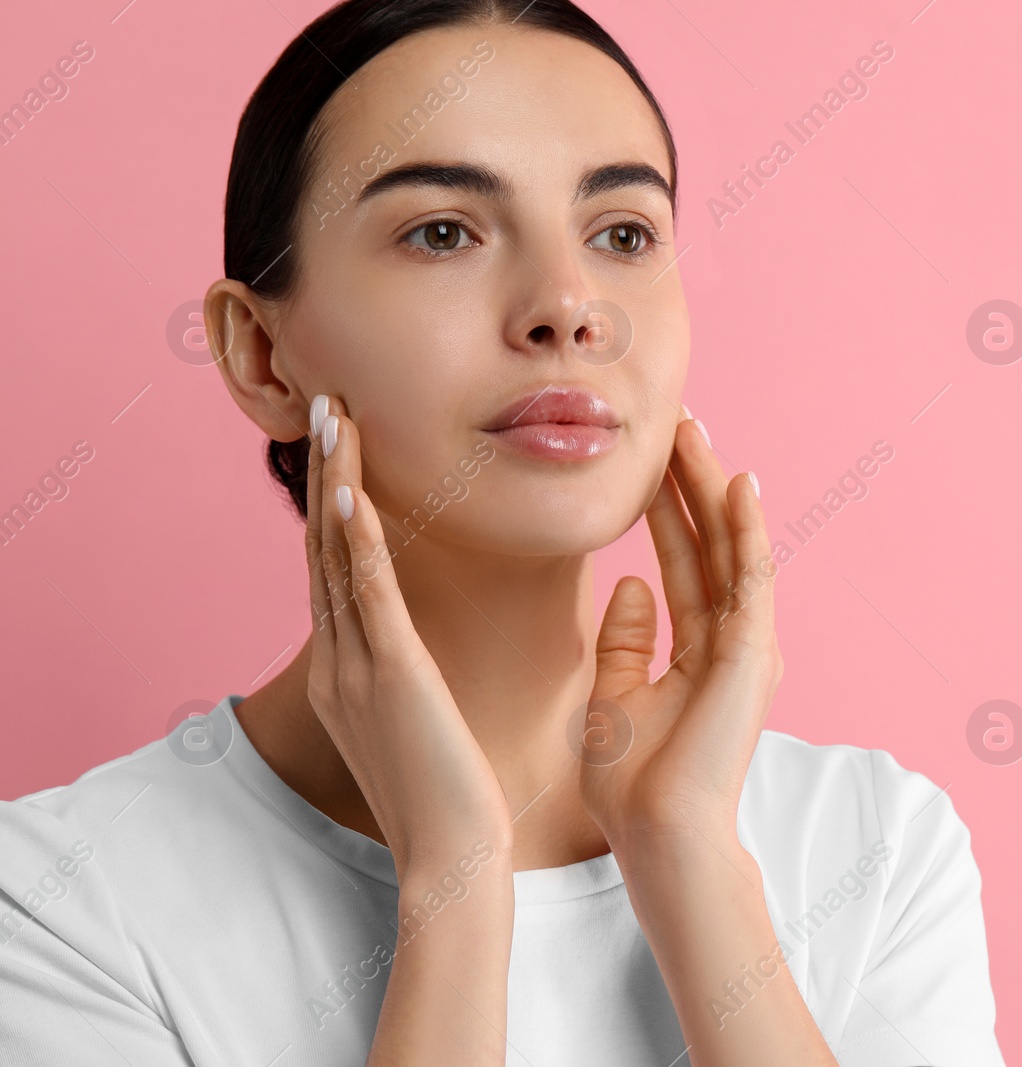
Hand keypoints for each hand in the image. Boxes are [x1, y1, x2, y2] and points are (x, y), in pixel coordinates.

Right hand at [304, 394, 512, 876]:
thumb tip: (418, 645)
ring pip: (338, 557)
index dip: (335, 500)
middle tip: (324, 401)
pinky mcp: (391, 679)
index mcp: (349, 670)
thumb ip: (409, 674)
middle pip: (324, 547)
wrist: (452, 861)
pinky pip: (368, 598)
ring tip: (333, 418)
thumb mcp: (418, 720)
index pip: (337, 568)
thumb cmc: (449, 796)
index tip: (342, 442)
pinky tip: (350, 493)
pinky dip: (355, 542)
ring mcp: (357, 669)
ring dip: (335, 483)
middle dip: (325, 473)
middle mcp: (340, 661)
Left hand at [578, 412, 779, 855]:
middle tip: (676, 422)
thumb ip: (628, 639)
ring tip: (694, 432)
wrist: (659, 835)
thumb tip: (630, 583)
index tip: (650, 460)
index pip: (683, 561)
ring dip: (715, 488)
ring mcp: (748, 644)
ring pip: (731, 548)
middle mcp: (733, 640)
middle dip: (692, 483)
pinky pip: (751, 576)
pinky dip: (745, 528)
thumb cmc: (636, 783)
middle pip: (710, 544)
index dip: (667, 509)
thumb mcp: (616, 694)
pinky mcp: (753, 651)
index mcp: (702, 650)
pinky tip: (737, 482)